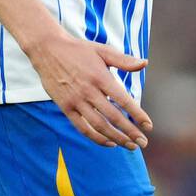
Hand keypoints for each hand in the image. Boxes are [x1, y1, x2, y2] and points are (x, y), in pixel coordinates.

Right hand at [27, 31, 152, 149]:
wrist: (48, 50)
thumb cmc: (79, 50)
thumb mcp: (103, 51)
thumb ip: (124, 60)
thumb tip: (145, 63)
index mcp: (101, 77)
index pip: (123, 100)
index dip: (137, 114)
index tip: (148, 125)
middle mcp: (89, 91)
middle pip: (113, 117)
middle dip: (130, 132)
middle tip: (143, 142)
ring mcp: (76, 101)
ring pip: (99, 126)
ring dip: (116, 138)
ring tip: (130, 145)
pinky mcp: (65, 107)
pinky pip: (82, 127)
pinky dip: (96, 138)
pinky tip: (109, 142)